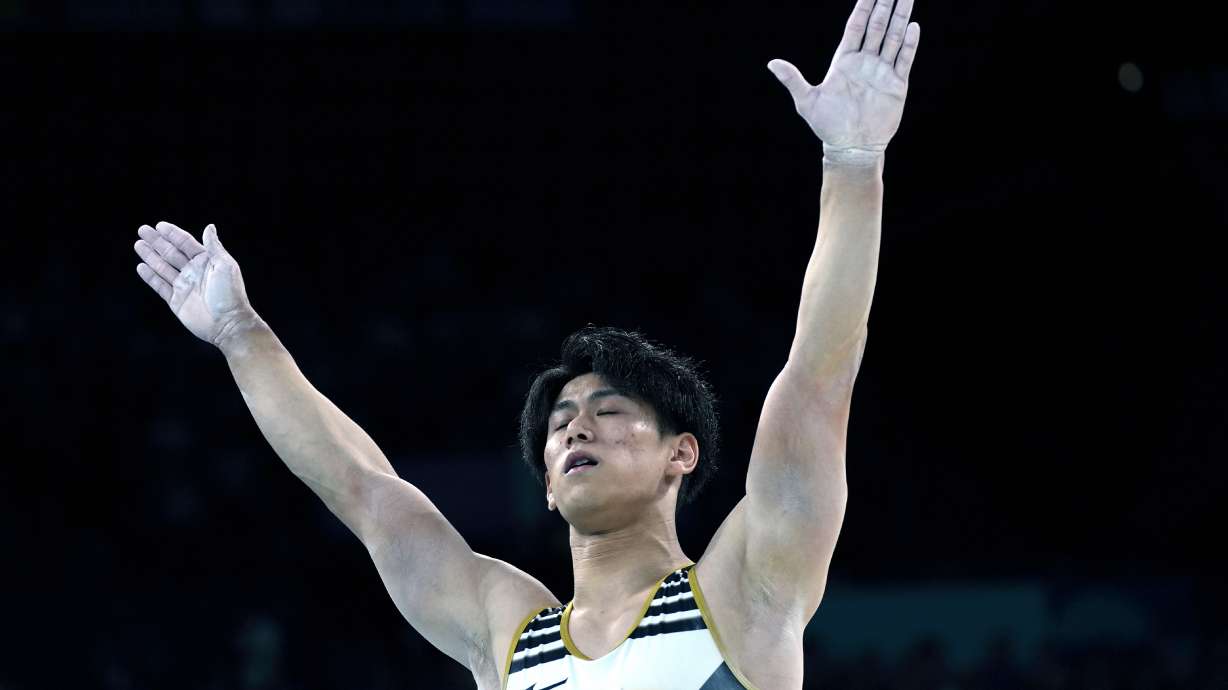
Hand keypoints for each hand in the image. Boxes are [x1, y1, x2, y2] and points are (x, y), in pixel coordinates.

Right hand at [134, 222, 258, 347]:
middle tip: (142, 230)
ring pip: (163, 268)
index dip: (173, 234)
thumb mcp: (225, 266)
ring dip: (151, 256)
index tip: (159, 225)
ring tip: (138, 244)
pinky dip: (150, 277)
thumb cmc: (230, 294)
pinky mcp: (176, 301)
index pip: (186, 244)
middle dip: (157, 242)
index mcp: (206, 262)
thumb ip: (214, 246)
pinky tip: (141, 266)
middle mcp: (194, 272)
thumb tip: (209, 227)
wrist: (227, 324)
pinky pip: (160, 286)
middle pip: (171, 253)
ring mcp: (184, 286)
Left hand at [768, 0, 919, 151]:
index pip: (855, 27)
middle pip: (877, 26)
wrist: (851, 148)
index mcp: (844, 60)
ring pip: (893, 38)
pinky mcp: (896, 84)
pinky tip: (913, 27)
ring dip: (900, 18)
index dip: (863, 7)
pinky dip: (909, 44)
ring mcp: (882, 71)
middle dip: (885, 5)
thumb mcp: (807, 102)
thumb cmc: (827, 126)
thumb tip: (771, 63)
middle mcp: (865, 61)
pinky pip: (904, 59)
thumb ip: (793, 80)